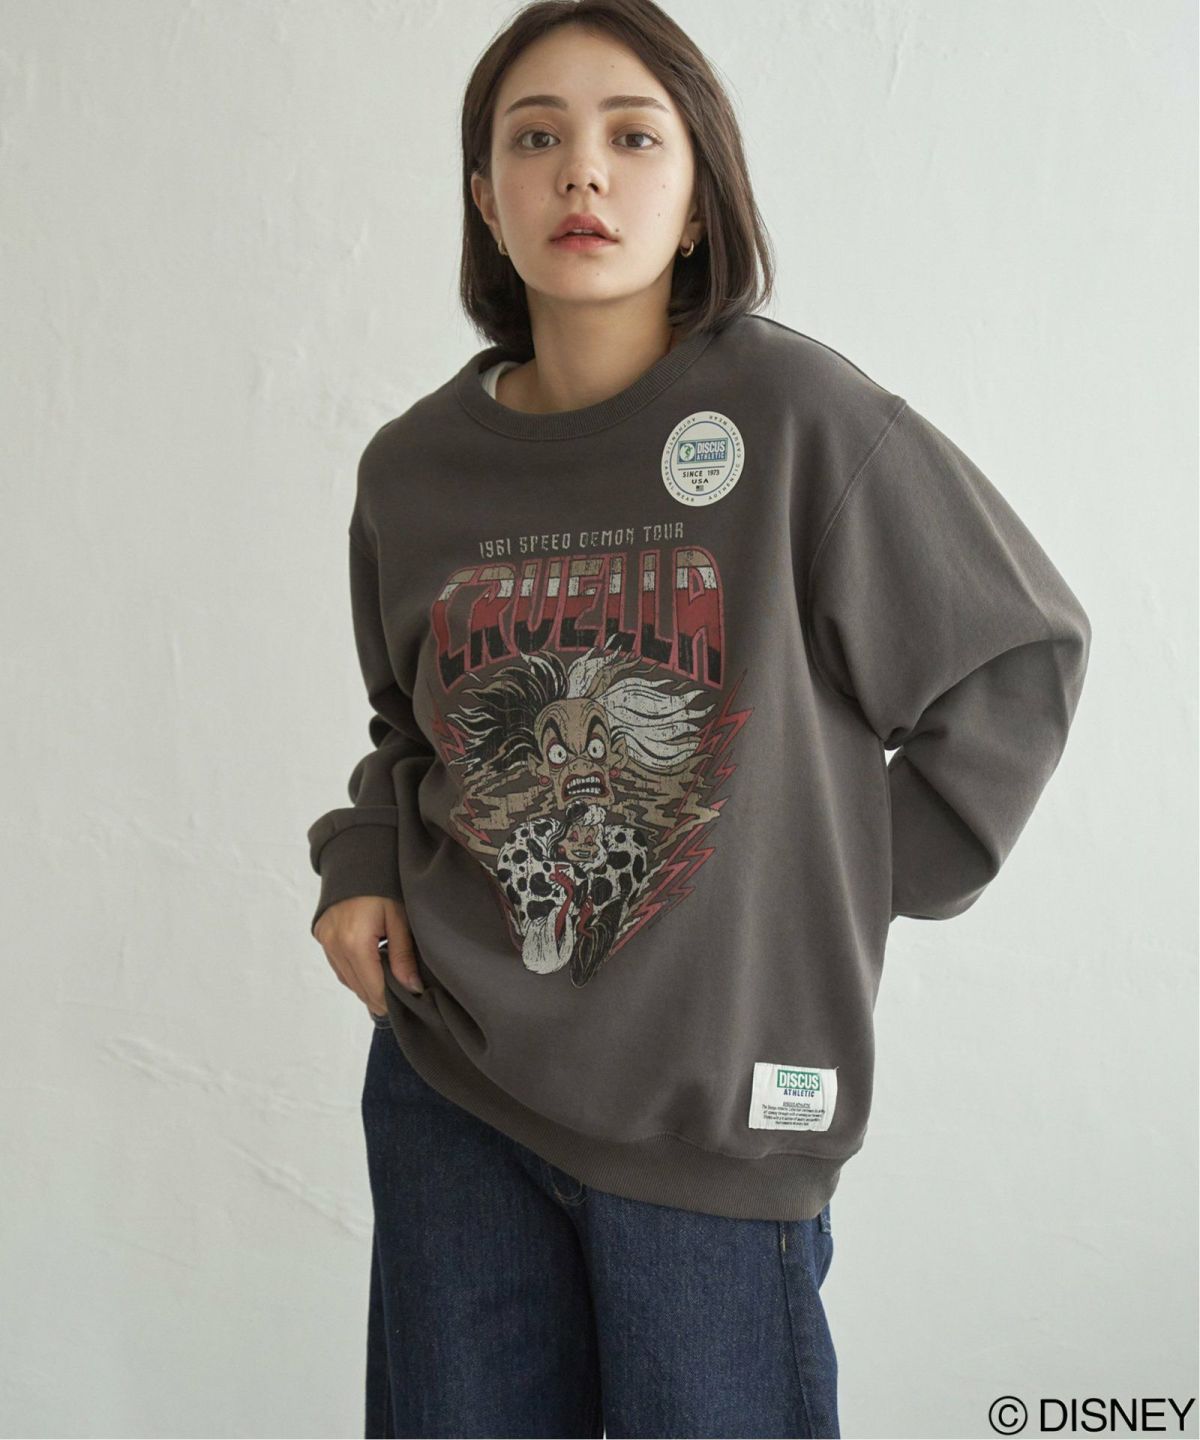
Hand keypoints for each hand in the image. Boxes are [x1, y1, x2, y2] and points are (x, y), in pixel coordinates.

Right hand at [313, 896, 423, 1016]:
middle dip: (379, 997)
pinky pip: (338, 965)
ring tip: (388, 987)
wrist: (358, 859)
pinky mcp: (322, 935)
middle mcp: (335, 945)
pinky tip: (370, 970)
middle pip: (358, 987)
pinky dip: (354, 973)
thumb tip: (411, 988)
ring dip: (366, 986)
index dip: (389, 1002)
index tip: (405, 1007)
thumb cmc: (384, 886)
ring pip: (347, 979)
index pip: (372, 987)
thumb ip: (403, 955)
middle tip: (400, 1000)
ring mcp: (326, 940)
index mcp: (355, 942)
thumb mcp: (400, 918)